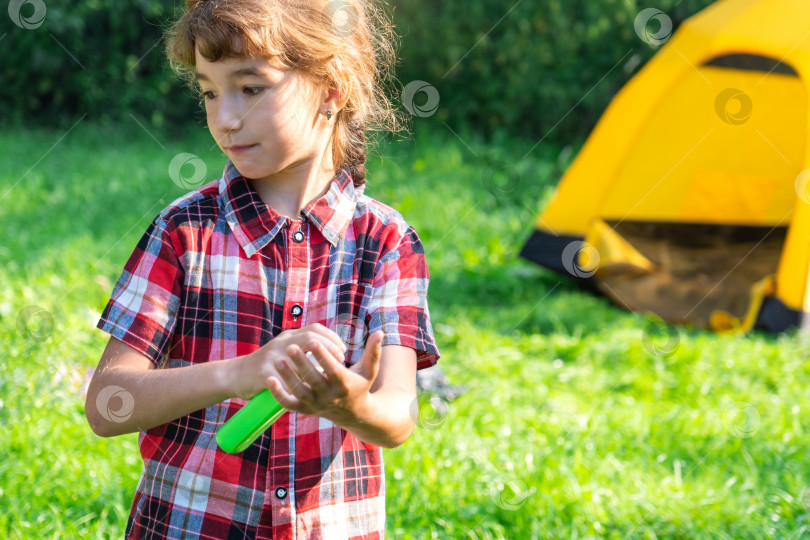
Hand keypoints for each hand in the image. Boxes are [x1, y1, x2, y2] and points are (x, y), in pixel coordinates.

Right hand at [232, 323, 346, 400]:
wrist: (235, 375)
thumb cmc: (266, 365)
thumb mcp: (284, 351)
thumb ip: (302, 349)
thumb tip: (328, 352)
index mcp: (288, 337)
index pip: (315, 329)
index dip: (331, 338)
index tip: (343, 350)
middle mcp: (281, 343)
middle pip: (310, 338)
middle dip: (328, 348)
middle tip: (340, 360)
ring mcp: (272, 356)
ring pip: (298, 356)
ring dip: (315, 365)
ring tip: (326, 374)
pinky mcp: (263, 371)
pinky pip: (284, 376)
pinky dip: (297, 382)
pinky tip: (309, 389)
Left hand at [266, 330, 383, 423]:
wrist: (353, 414)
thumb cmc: (360, 385)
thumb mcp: (369, 370)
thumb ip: (373, 351)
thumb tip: (380, 332)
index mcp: (345, 384)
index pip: (333, 369)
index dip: (323, 356)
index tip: (314, 341)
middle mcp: (330, 396)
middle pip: (313, 380)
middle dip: (301, 363)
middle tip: (291, 346)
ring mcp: (316, 405)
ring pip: (299, 392)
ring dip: (287, 376)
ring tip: (278, 359)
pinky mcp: (305, 410)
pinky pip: (289, 404)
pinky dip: (278, 394)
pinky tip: (269, 380)